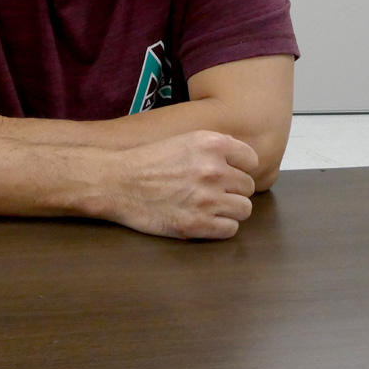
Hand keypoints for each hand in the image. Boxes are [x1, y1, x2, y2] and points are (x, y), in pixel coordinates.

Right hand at [106, 130, 257, 239]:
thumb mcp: (185, 140)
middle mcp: (214, 169)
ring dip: (230, 209)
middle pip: (248, 187)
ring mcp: (207, 198)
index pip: (251, 160)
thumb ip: (215, 148)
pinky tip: (204, 219)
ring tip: (210, 206)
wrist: (117, 182)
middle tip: (214, 192)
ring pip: (244, 209)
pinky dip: (220, 227)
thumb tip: (242, 162)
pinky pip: (230, 229)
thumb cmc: (148, 160)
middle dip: (233, 190)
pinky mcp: (197, 224)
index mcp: (212, 144)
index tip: (229, 173)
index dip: (240, 168)